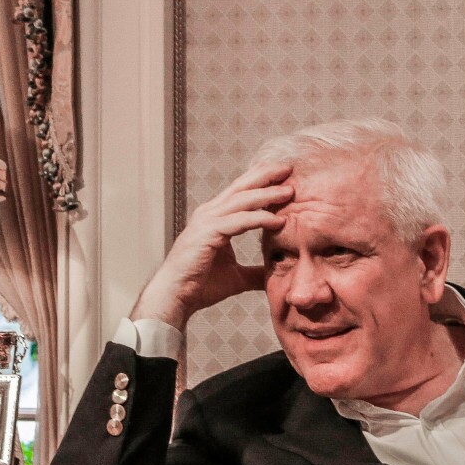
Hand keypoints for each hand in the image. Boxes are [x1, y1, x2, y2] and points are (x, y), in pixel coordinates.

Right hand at [131, 162, 294, 330]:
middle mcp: (209, 214)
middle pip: (241, 188)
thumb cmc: (200, 286)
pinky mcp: (208, 234)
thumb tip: (274, 275)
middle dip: (266, 176)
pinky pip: (239, 221)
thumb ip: (254, 273)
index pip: (240, 193)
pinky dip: (260, 218)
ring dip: (267, 194)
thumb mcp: (236, 277)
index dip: (261, 182)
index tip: (284, 176)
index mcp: (214, 218)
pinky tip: (278, 220)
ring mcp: (206, 222)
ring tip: (289, 191)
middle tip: (289, 167)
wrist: (175, 298)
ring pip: (242, 201)